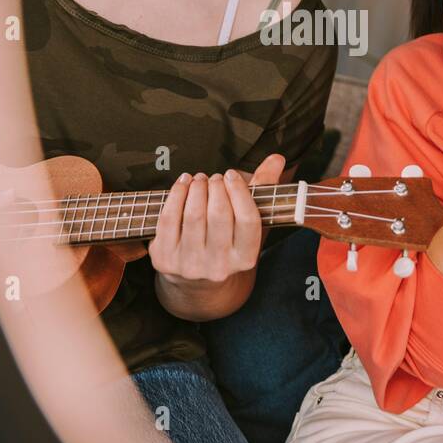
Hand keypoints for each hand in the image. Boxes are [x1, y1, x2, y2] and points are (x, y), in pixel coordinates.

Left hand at [149, 153, 285, 285]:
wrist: (197, 283)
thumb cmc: (227, 243)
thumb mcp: (248, 224)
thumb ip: (264, 188)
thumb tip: (276, 159)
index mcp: (246, 259)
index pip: (248, 221)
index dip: (239, 192)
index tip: (231, 175)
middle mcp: (219, 267)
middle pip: (219, 215)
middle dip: (216, 187)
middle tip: (215, 177)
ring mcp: (190, 265)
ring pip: (193, 215)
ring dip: (196, 188)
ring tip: (199, 179)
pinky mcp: (165, 260)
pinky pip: (169, 219)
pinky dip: (176, 194)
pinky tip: (183, 184)